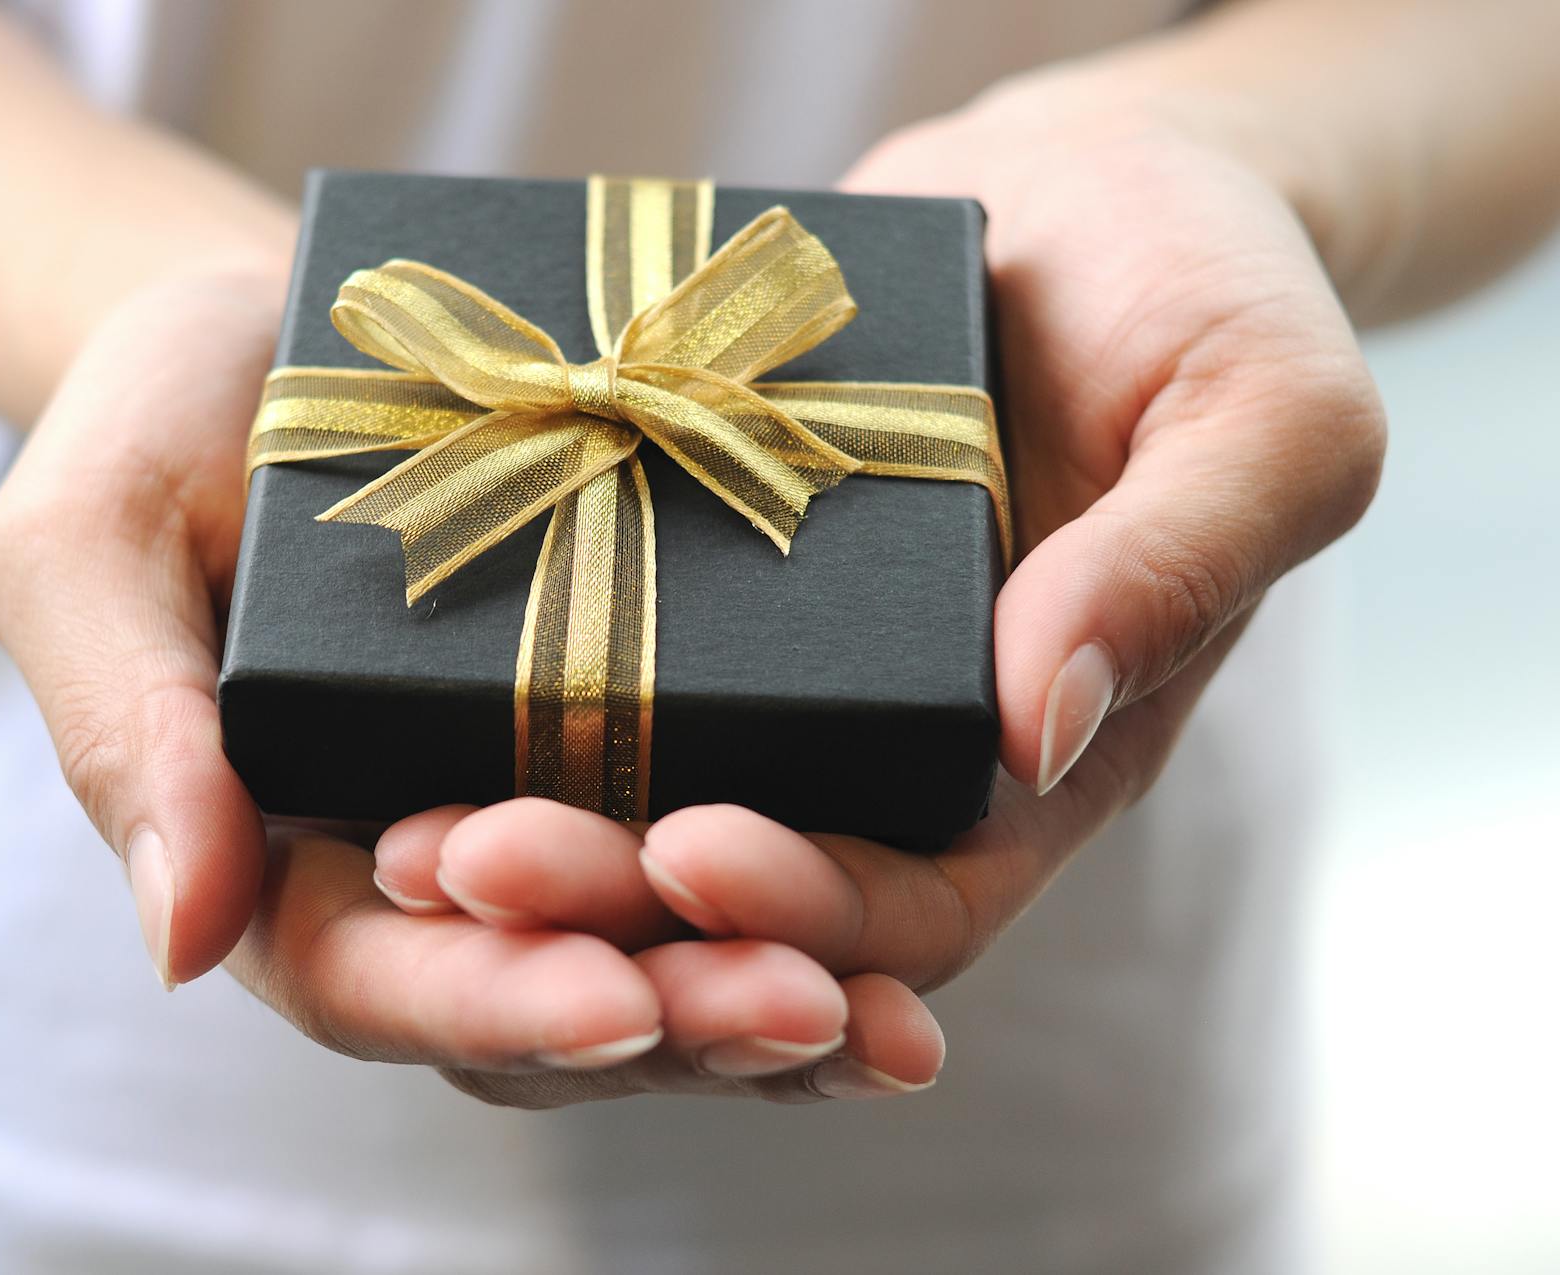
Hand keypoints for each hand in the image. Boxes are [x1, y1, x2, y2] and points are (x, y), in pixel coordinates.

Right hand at [0, 269, 943, 1105]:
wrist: (295, 323)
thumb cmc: (166, 427)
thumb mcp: (94, 546)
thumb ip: (128, 728)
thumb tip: (182, 940)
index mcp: (291, 858)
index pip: (382, 978)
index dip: (495, 1002)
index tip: (609, 997)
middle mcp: (436, 874)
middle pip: (555, 1003)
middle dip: (677, 1018)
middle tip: (805, 1011)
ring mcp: (557, 816)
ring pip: (666, 961)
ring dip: (777, 999)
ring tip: (891, 1017)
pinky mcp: (659, 741)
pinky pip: (745, 852)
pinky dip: (827, 904)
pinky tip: (910, 939)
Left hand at [370, 88, 1385, 1026]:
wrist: (1080, 201)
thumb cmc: (1204, 289)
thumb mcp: (1263, 412)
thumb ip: (1181, 563)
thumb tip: (1040, 727)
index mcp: (1039, 763)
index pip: (919, 909)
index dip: (805, 911)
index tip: (683, 849)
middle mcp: (902, 761)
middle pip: (751, 917)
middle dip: (617, 917)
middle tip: (466, 865)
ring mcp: (798, 697)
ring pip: (650, 848)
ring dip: (541, 872)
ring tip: (407, 841)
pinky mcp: (710, 614)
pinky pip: (602, 714)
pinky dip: (512, 748)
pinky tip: (398, 733)